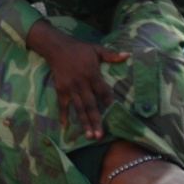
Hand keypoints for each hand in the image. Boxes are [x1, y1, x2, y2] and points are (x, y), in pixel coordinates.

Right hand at [27, 21, 128, 138]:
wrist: (56, 47)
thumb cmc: (79, 49)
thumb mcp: (96, 49)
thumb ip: (111, 55)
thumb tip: (127, 55)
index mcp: (92, 74)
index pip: (103, 91)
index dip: (108, 101)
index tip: (113, 112)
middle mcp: (81, 83)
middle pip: (91, 105)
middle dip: (96, 121)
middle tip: (100, 136)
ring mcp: (70, 88)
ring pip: (79, 108)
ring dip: (84, 122)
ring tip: (89, 135)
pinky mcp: (60, 89)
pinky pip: (62, 104)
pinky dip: (62, 114)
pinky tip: (65, 126)